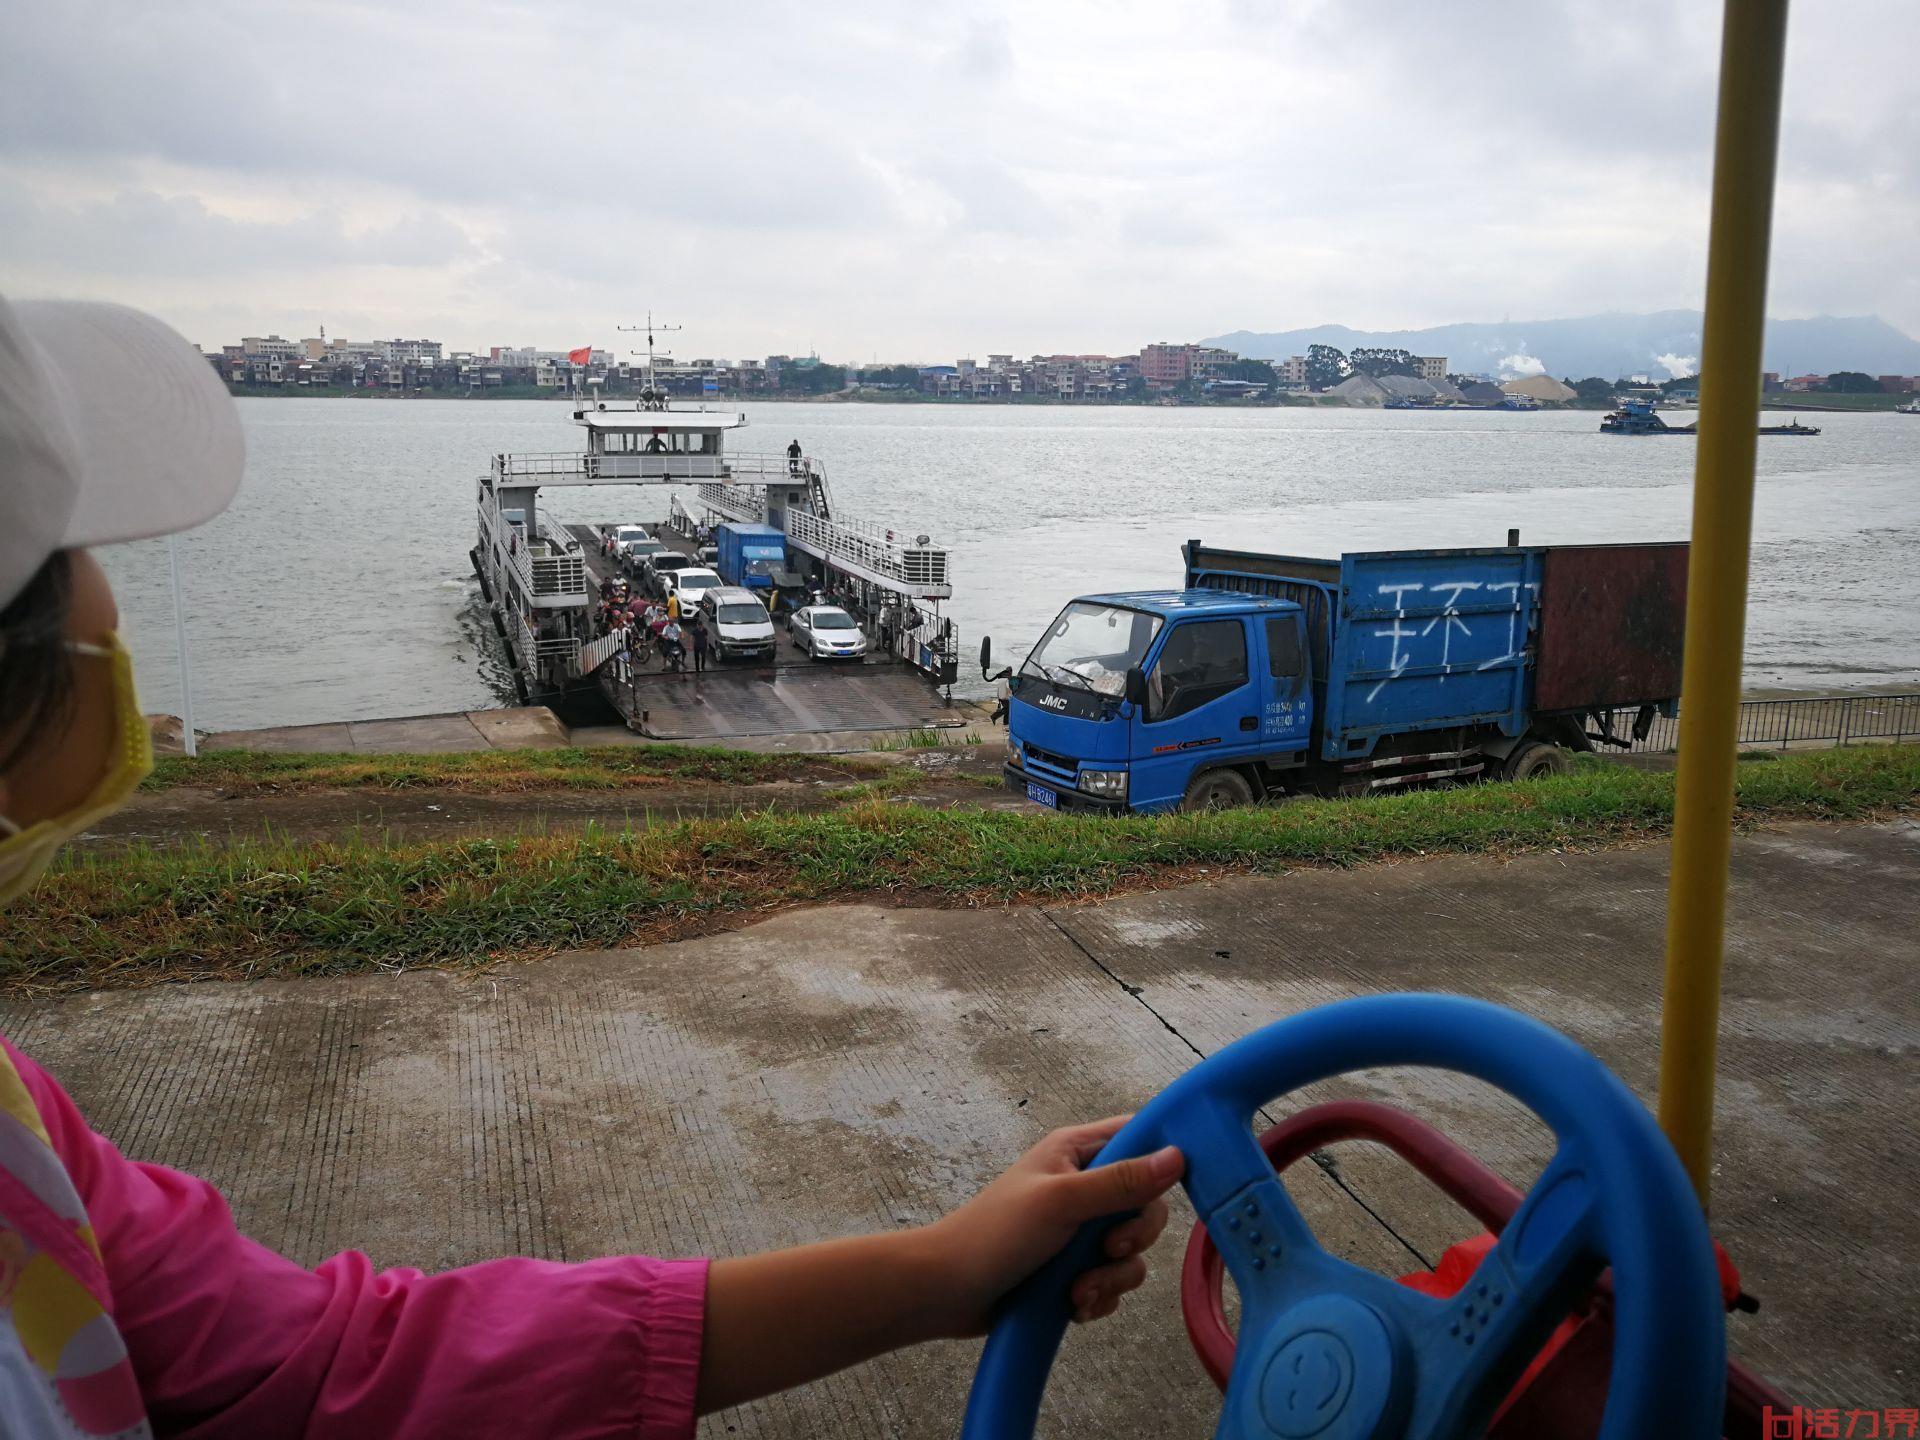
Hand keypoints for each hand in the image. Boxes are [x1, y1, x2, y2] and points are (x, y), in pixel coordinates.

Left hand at [920, 1116, 1184, 1336]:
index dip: (1163, 1159)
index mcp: (1077, 1151)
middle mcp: (1083, 1185)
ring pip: (1132, 1252)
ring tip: (1077, 1291)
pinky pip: (1114, 1282)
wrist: (949, 1292)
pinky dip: (1100, 1297)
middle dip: (1134, 1237)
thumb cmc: (994, 1234)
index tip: (1168, 1190)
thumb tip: (1178, 1156)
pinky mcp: (1075, 1269)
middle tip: (1106, 1250)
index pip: (1140, 1137)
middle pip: (1146, 1204)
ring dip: (1112, 1278)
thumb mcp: (1062, 1201)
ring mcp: (1079, 1230)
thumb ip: (1120, 1182)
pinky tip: (1073, 1306)